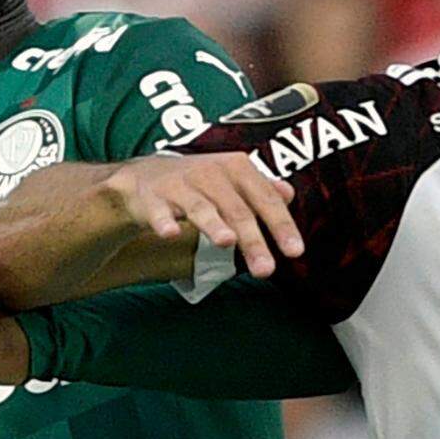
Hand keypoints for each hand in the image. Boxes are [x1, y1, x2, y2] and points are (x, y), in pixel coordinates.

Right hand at [93, 152, 302, 279]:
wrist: (144, 176)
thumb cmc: (199, 182)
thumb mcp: (232, 180)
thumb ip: (261, 190)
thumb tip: (289, 194)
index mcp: (237, 169)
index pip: (265, 198)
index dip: (282, 224)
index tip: (295, 251)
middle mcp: (211, 173)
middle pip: (236, 209)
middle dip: (252, 240)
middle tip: (266, 270)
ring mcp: (181, 184)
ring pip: (201, 207)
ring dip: (214, 224)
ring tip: (227, 241)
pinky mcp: (153, 198)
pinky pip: (159, 212)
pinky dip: (164, 222)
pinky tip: (170, 234)